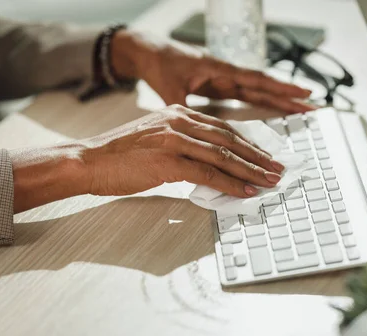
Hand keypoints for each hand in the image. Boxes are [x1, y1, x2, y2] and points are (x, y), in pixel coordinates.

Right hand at [81, 105, 282, 196]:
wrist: (89, 161)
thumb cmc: (118, 155)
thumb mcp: (154, 140)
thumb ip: (181, 145)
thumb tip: (206, 164)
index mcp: (177, 113)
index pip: (223, 127)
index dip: (248, 143)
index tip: (264, 155)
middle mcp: (179, 122)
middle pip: (229, 139)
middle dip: (258, 156)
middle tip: (277, 169)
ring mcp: (174, 140)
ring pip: (223, 156)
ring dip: (251, 171)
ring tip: (269, 181)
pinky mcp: (168, 161)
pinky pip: (207, 173)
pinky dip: (229, 183)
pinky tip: (244, 190)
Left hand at [111, 30, 313, 113]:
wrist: (151, 54)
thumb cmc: (161, 66)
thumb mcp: (170, 89)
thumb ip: (184, 109)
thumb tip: (191, 133)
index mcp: (218, 70)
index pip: (255, 79)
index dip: (279, 87)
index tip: (302, 93)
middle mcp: (226, 74)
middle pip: (263, 86)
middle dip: (288, 96)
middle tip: (313, 106)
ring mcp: (224, 80)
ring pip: (257, 90)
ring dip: (279, 99)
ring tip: (302, 108)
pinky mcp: (220, 85)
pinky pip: (246, 93)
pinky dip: (261, 100)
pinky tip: (274, 106)